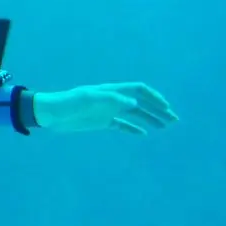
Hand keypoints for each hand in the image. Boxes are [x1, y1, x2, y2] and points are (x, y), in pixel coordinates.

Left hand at [34, 84, 177, 135]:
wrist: (52, 114)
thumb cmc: (68, 103)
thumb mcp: (89, 99)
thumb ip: (111, 100)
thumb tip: (134, 103)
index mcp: (111, 91)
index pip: (138, 90)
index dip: (154, 97)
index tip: (166, 107)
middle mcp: (113, 99)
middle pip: (141, 102)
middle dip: (158, 109)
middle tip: (174, 120)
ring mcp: (108, 111)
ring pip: (135, 114)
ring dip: (150, 119)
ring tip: (165, 127)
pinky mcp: (102, 122)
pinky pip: (122, 125)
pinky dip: (133, 129)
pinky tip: (143, 134)